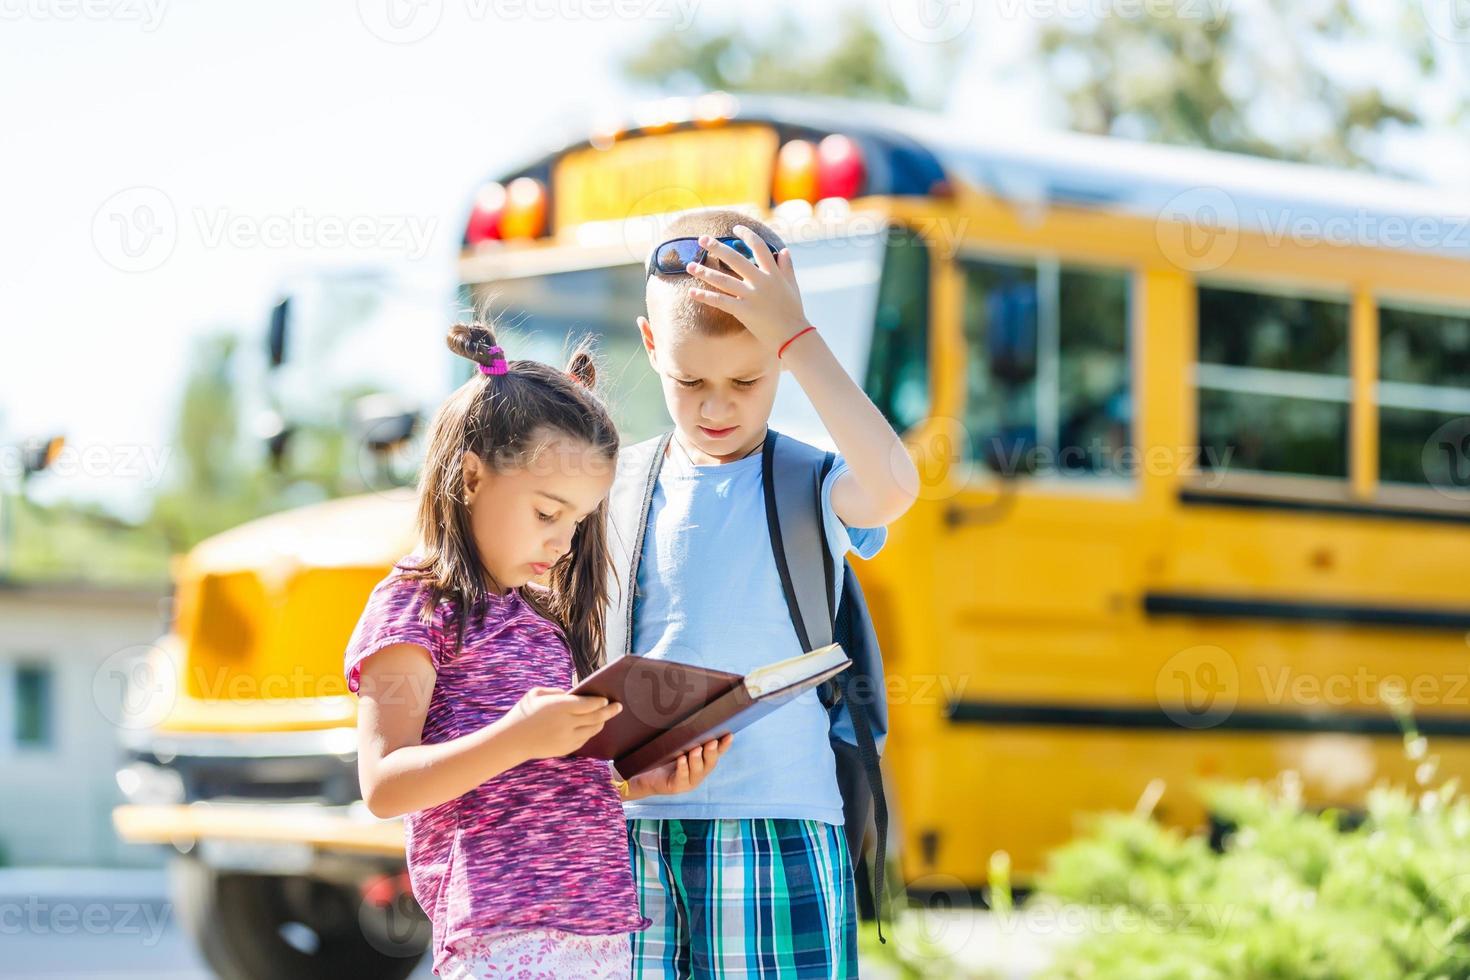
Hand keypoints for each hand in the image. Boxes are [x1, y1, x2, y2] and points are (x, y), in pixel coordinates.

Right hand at [501, 686, 621, 760]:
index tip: (606, 699)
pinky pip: (583, 740)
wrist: (512, 740)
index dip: (601, 701)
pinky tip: (591, 728)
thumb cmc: (523, 713)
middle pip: (596, 717)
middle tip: (618, 707)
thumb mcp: (536, 694)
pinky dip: (589, 733)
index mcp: (561, 706)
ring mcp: (567, 738)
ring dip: (600, 723)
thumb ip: (557, 692)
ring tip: (604, 717)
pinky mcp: (565, 749)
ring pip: (592, 730)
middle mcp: (567, 722)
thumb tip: (572, 694)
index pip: (589, 703)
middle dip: (610, 711)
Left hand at [627, 734, 732, 798]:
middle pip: (710, 763)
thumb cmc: (660, 757)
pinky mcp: (676, 786)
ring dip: (697, 760)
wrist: (643, 775)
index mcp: (702, 761)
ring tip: (697, 749)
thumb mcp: (675, 745)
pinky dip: (683, 768)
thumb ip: (685, 736)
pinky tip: (681, 760)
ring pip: (698, 771)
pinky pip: (681, 777)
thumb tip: (692, 712)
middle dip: (712, 752)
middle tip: (712, 742)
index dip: (724, 746)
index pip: (717, 753)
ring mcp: (689, 781)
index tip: (729, 735)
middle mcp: (698, 772)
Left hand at [685, 226, 812, 354]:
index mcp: (773, 273)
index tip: (736, 228)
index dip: (747, 235)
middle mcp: (761, 282)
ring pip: (723, 280)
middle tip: (702, 239)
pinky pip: (720, 301)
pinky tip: (692, 292)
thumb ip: (787, 267)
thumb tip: (784, 250)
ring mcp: (751, 296)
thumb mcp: (792, 286)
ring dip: (705, 272)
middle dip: (718, 247)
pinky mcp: (743, 311)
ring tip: (690, 266)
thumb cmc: (793, 311)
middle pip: (735, 259)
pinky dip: (705, 297)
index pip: (759, 247)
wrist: (793, 336)